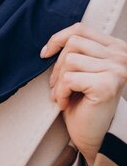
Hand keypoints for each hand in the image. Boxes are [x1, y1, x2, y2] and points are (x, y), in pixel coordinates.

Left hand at [41, 22, 126, 165]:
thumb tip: (51, 43)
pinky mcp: (106, 85)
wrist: (94, 136)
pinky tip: (66, 103)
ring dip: (59, 80)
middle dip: (58, 65)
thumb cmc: (85, 103)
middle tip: (56, 86)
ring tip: (62, 95)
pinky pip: (70, 78)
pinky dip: (62, 91)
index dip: (59, 38)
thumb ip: (76, 51)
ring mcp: (116, 69)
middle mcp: (120, 56)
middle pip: (74, 43)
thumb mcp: (81, 69)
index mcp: (115, 48)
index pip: (81, 29)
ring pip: (70, 59)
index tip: (46, 53)